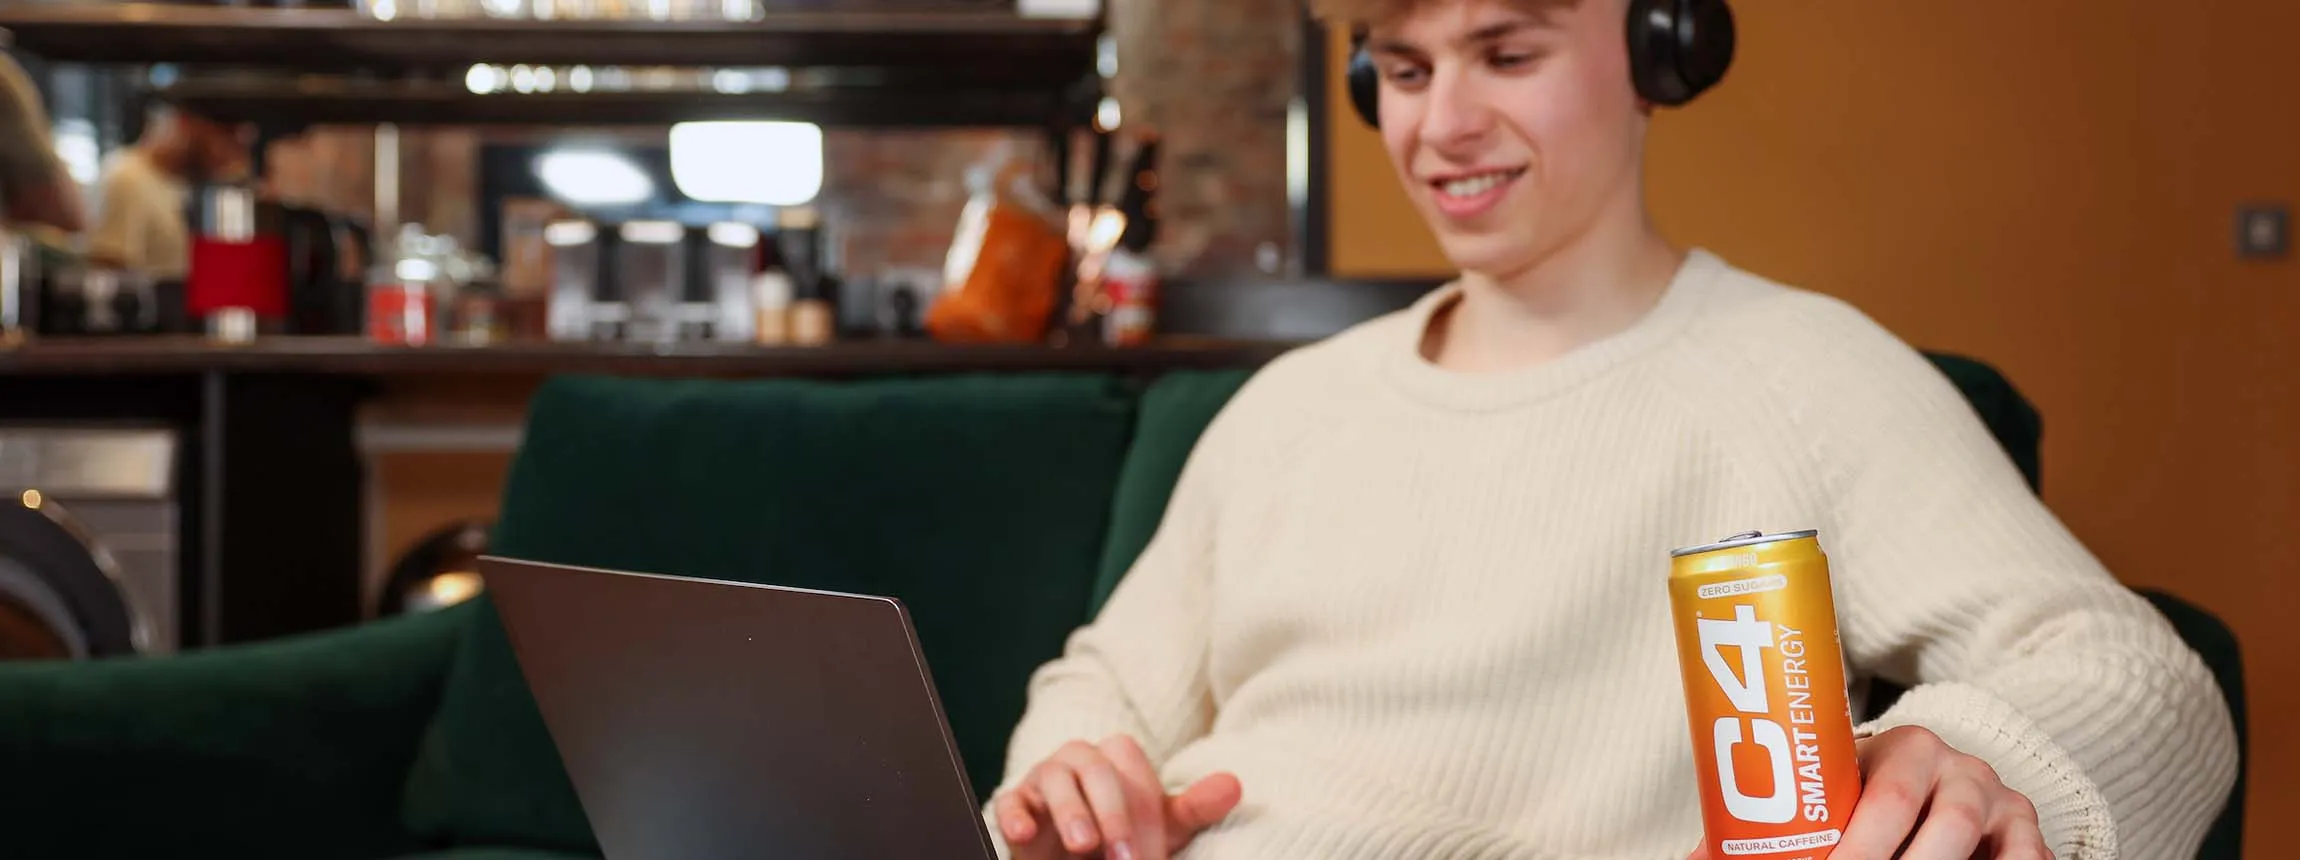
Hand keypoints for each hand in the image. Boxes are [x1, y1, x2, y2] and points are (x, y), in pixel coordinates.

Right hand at [993, 735, 1241, 859]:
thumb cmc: (1120, 839)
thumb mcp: (1160, 830)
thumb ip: (1194, 808)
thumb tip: (1235, 785)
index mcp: (1113, 760)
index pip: (1128, 762)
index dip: (1140, 803)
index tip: (1146, 853)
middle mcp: (1078, 761)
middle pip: (1094, 767)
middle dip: (1110, 813)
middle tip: (1122, 859)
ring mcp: (1043, 780)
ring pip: (1053, 777)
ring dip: (1069, 811)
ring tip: (1081, 846)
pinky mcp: (1016, 805)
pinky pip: (1011, 801)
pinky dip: (1015, 815)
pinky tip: (1025, 835)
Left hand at [1682, 725, 2047, 859]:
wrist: (1935, 784)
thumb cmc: (1859, 794)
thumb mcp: (1826, 797)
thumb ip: (1767, 826)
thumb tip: (1694, 858)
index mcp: (1902, 745)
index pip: (1885, 797)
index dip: (1856, 846)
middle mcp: (1958, 764)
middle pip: (1940, 827)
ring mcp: (2000, 798)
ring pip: (1973, 842)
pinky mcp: (2029, 833)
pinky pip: (2028, 858)